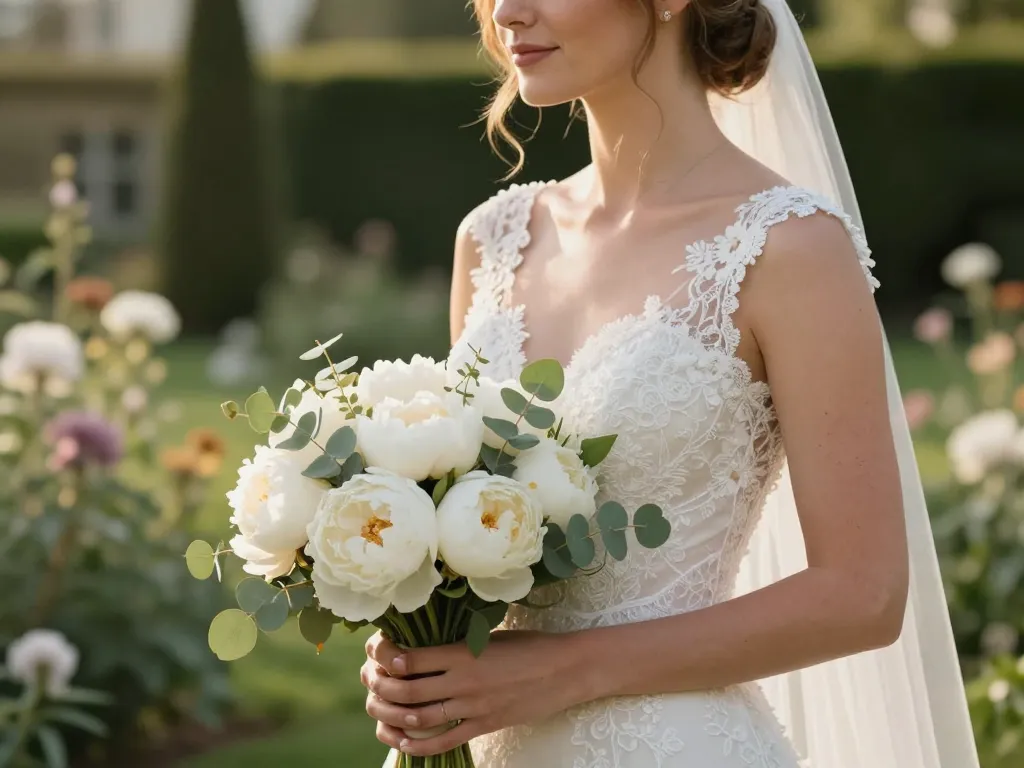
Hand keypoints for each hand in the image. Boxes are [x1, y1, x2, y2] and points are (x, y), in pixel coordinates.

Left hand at [360, 629, 584, 755]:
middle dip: (378, 687)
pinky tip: (401, 741)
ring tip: (376, 709)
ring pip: (418, 718)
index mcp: (463, 651)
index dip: (382, 655)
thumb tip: (422, 642)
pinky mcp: (485, 725)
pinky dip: (417, 745)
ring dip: (389, 716)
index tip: (373, 651)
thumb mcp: (490, 634)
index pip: (408, 657)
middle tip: (368, 681)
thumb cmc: (530, 645)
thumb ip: (457, 642)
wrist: (567, 669)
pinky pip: (445, 740)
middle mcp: (463, 680)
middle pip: (405, 690)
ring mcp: (474, 706)